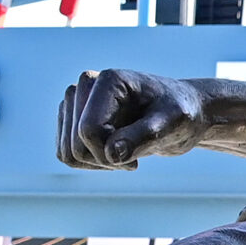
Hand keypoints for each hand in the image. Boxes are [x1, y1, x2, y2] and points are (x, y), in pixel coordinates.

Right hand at [57, 69, 207, 169]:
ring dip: (98, 164)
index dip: (111, 154)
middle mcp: (85, 86)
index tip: (138, 158)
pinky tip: (115, 153)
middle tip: (135, 156)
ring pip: (67, 153)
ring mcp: (75, 103)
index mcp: (109, 80)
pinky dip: (90, 164)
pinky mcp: (71, 119)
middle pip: (75, 145)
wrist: (177, 113)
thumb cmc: (179, 113)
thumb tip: (112, 154)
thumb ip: (143, 137)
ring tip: (126, 152)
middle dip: (105, 160)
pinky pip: (66, 155)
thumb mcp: (172, 124)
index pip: (89, 130)